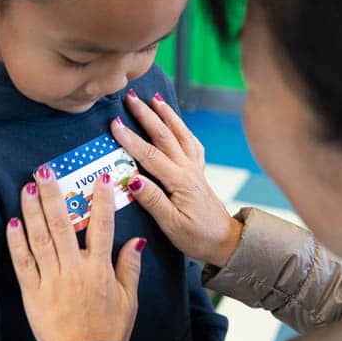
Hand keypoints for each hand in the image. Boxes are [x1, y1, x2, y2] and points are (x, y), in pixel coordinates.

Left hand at [6, 168, 144, 340]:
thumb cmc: (109, 331)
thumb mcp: (128, 300)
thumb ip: (130, 268)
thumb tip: (136, 240)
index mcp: (100, 270)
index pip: (102, 227)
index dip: (100, 201)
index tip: (99, 179)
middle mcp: (75, 270)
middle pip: (63, 225)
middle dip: (54, 195)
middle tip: (45, 171)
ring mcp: (51, 280)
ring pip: (40, 239)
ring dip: (32, 211)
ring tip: (27, 187)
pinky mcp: (32, 293)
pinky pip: (23, 264)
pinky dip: (17, 243)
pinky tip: (12, 222)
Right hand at [110, 92, 242, 266]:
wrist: (226, 243)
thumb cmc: (198, 237)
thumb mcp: (172, 225)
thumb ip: (152, 200)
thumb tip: (132, 179)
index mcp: (179, 181)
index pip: (150, 155)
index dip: (130, 139)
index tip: (114, 124)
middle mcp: (188, 170)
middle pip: (165, 136)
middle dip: (147, 115)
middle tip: (131, 98)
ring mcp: (195, 170)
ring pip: (180, 135)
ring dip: (167, 115)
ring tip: (155, 99)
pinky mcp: (199, 174)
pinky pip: (191, 144)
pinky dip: (183, 130)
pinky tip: (178, 124)